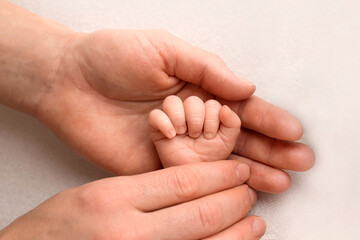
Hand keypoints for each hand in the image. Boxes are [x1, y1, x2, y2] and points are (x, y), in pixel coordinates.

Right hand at [0, 161, 265, 239]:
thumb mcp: (94, 193)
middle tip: (250, 191)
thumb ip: (140, 190)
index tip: (237, 169)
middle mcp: (128, 233)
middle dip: (233, 202)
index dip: (218, 175)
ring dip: (237, 234)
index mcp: (112, 200)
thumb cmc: (55, 226)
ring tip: (256, 222)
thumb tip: (186, 187)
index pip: (182, 182)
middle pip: (199, 214)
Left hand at [35, 29, 313, 192]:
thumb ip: (207, 70)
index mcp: (196, 90)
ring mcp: (175, 144)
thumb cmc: (111, 57)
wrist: (67, 80)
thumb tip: (245, 89)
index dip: (266, 119)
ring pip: (219, 162)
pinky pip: (189, 177)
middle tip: (299, 160)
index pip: (239, 108)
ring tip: (280, 180)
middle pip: (237, 138)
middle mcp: (190, 121)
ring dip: (251, 170)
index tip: (292, 130)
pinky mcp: (154, 164)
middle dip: (269, 149)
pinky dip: (213, 186)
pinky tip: (237, 189)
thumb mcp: (165, 50)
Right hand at [149, 95, 240, 166]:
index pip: (211, 103)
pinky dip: (163, 122)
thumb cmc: (209, 157)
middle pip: (192, 100)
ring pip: (171, 101)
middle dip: (196, 118)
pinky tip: (171, 135)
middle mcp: (189, 111)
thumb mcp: (227, 141)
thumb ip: (232, 123)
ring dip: (179, 116)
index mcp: (207, 112)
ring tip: (182, 133)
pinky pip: (155, 115)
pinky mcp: (157, 127)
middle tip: (196, 135)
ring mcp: (172, 118)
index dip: (212, 118)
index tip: (210, 136)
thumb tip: (225, 108)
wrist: (192, 176)